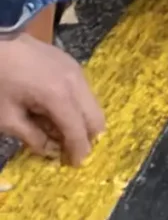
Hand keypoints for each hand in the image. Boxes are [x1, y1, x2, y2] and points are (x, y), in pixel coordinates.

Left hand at [0, 35, 104, 165]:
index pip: (77, 130)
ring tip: (60, 132)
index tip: (75, 165)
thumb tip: (51, 151)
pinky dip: (77, 107)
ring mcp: (77, 71)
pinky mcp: (72, 64)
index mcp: (59, 97)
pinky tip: (57, 111)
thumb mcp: (7, 117)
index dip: (78, 150)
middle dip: (87, 137)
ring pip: (92, 104)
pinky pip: (84, 92)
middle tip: (71, 151)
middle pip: (95, 117)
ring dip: (82, 122)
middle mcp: (76, 83)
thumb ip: (32, 136)